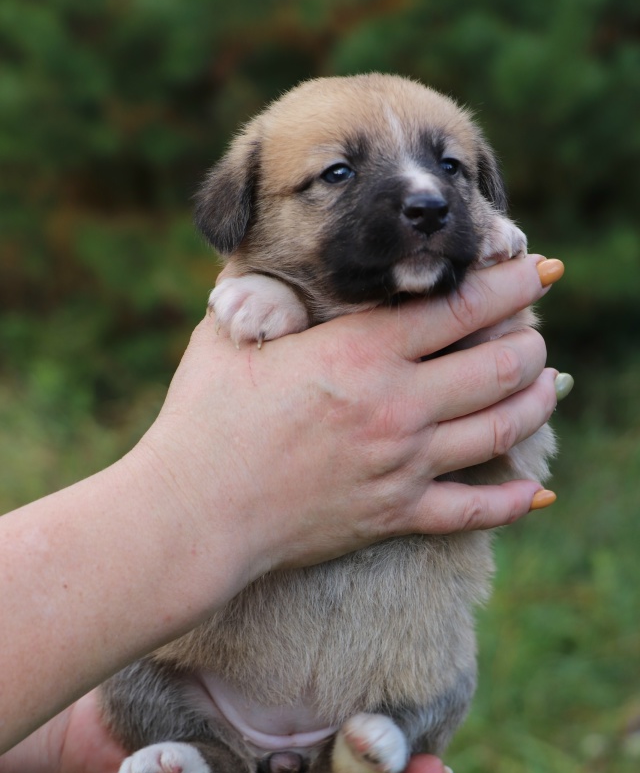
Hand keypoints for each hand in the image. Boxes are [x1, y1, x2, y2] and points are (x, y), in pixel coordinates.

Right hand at [138, 253, 558, 599]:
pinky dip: (512, 502)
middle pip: (498, 364)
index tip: (538, 269)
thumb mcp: (229, 334)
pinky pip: (472, 513)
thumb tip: (266, 255)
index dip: (511, 283)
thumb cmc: (203, 419)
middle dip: (531, 341)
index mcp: (360, 352)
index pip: (459, 306)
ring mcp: (402, 465)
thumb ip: (263, 291)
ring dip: (536, 402)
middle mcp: (396, 406)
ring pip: (501, 428)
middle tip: (536, 333)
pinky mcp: (394, 516)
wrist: (195, 513)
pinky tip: (538, 494)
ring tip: (548, 386)